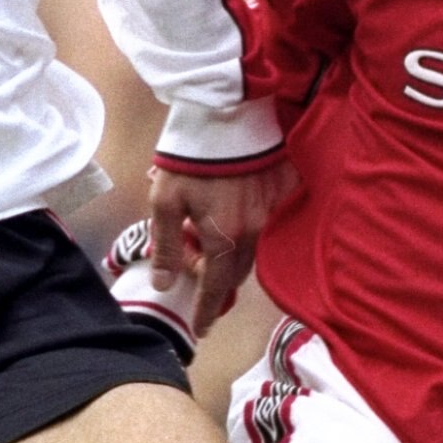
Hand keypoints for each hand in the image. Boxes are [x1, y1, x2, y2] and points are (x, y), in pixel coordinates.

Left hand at [146, 160, 299, 334]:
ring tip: (206, 251)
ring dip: (230, 260)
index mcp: (225, 238)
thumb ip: (165, 245)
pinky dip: (245, 237)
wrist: (227, 112)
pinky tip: (229, 224)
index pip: (215, 287)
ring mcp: (269, 213)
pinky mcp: (278, 193)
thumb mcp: (166, 201)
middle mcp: (254, 232)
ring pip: (251, 252)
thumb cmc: (191, 158)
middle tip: (198, 285)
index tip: (201, 329)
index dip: (206, 310)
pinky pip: (263, 229)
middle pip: (237, 273)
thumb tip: (165, 283)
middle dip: (217, 284)